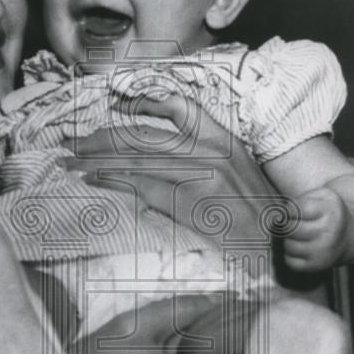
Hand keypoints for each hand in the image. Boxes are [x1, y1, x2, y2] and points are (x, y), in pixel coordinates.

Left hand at [64, 93, 278, 245]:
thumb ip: (204, 159)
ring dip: (99, 161)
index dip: (141, 103)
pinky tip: (94, 182)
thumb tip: (159, 159)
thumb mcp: (238, 175)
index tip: (113, 104)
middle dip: (103, 139)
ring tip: (73, 163)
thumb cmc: (259, 219)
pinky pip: (143, 187)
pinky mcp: (193, 201)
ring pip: (137, 159)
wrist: (281, 249)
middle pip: (145, 135)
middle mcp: (212, 151)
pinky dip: (114, 183)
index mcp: (223, 139)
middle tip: (74, 144)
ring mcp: (203, 175)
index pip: (178, 107)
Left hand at [283, 186, 347, 271]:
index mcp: (330, 211)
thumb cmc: (327, 212)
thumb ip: (300, 200)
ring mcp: (324, 251)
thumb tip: (280, 216)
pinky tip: (299, 247)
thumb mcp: (320, 197)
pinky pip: (290, 262)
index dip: (287, 210)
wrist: (349, 234)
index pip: (295, 210)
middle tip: (290, 223)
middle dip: (285, 225)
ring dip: (287, 240)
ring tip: (297, 236)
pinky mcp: (317, 266)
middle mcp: (329, 233)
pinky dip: (289, 255)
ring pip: (288, 246)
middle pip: (290, 229)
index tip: (290, 211)